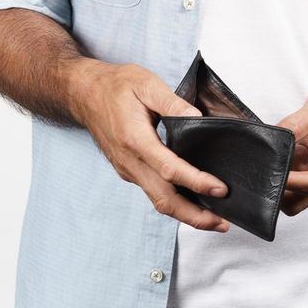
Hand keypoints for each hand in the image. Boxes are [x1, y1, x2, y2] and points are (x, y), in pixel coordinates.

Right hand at [72, 60, 231, 232]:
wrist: (84, 94)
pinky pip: (153, 193)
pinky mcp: (129, 171)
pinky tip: (192, 200)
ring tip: (213, 219)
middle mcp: (130, 162)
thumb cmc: (115, 86)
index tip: (220, 189)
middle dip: (195, 216)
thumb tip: (198, 118)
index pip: (170, 170)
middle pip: (165, 200)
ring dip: (186, 214)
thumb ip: (173, 103)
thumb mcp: (146, 84)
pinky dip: (175, 202)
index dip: (197, 182)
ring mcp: (128, 170)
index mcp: (136, 140)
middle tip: (222, 223)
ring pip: (158, 201)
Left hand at [275, 72, 307, 216]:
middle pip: (300, 199)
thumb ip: (296, 125)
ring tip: (270, 154)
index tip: (268, 170)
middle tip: (265, 166)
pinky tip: (277, 149)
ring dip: (280, 178)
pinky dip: (282, 166)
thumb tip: (273, 139)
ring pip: (294, 191)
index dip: (287, 181)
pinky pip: (294, 174)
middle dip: (281, 189)